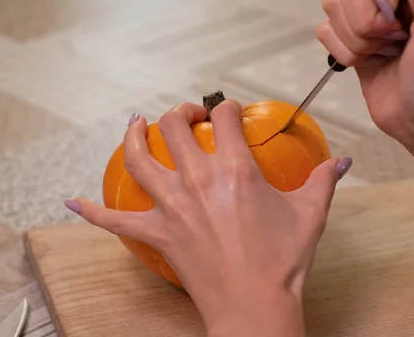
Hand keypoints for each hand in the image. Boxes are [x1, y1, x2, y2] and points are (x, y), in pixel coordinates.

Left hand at [64, 101, 352, 335]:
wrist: (255, 306)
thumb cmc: (283, 261)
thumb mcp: (310, 214)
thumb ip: (324, 180)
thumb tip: (342, 161)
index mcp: (236, 170)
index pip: (224, 118)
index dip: (227, 108)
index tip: (230, 111)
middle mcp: (198, 180)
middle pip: (174, 126)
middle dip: (180, 112)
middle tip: (187, 115)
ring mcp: (172, 207)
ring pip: (139, 159)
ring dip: (133, 136)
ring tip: (135, 123)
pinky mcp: (157, 235)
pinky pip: (114, 221)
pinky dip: (91, 210)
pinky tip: (72, 201)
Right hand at [318, 0, 413, 144]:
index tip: (391, 9)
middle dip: (367, 19)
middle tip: (394, 40)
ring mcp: (365, 12)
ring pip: (331, 4)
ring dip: (357, 39)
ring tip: (384, 53)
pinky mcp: (346, 36)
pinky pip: (324, 31)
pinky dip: (345, 53)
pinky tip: (369, 62)